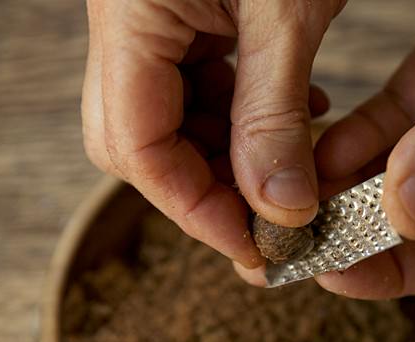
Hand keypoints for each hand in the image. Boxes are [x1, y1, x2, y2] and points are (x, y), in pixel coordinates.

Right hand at [82, 0, 344, 268]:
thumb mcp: (286, 12)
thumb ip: (274, 113)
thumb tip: (280, 211)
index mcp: (126, 17)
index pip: (136, 145)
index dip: (195, 208)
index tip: (254, 245)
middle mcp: (121, 26)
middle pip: (137, 143)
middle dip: (204, 188)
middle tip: (268, 216)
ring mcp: (147, 23)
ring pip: (168, 122)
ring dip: (230, 156)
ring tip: (292, 162)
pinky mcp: (181, 18)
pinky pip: (195, 89)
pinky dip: (241, 118)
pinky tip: (292, 115)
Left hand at [310, 0, 414, 297]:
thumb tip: (404, 211)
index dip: (397, 272)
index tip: (337, 275)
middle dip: (357, 232)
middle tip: (299, 241)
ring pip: (393, 168)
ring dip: (343, 185)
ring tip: (295, 197)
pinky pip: (386, 114)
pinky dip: (351, 133)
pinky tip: (316, 147)